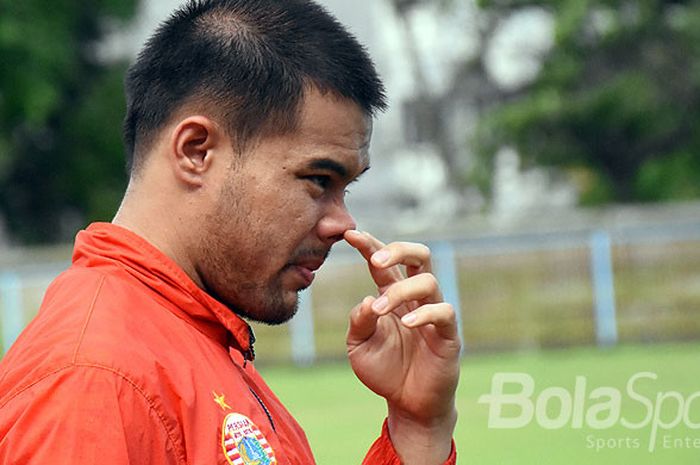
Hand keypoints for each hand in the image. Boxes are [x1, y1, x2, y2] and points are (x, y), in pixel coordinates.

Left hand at [344, 230, 460, 463]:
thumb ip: (358, 322)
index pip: (382, 262)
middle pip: (419, 255)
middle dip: (397, 250)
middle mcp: (415, 298)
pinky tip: (406, 323)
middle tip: (374, 260)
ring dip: (401, 290)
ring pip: (428, 281)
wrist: (408, 405)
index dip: (368, 245)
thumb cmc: (384, 370)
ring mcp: (434, 314)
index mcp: (391, 295)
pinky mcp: (448, 335)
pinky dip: (424, 313)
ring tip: (380, 309)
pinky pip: (444, 312)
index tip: (349, 234)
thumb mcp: (358, 347)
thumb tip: (367, 300)